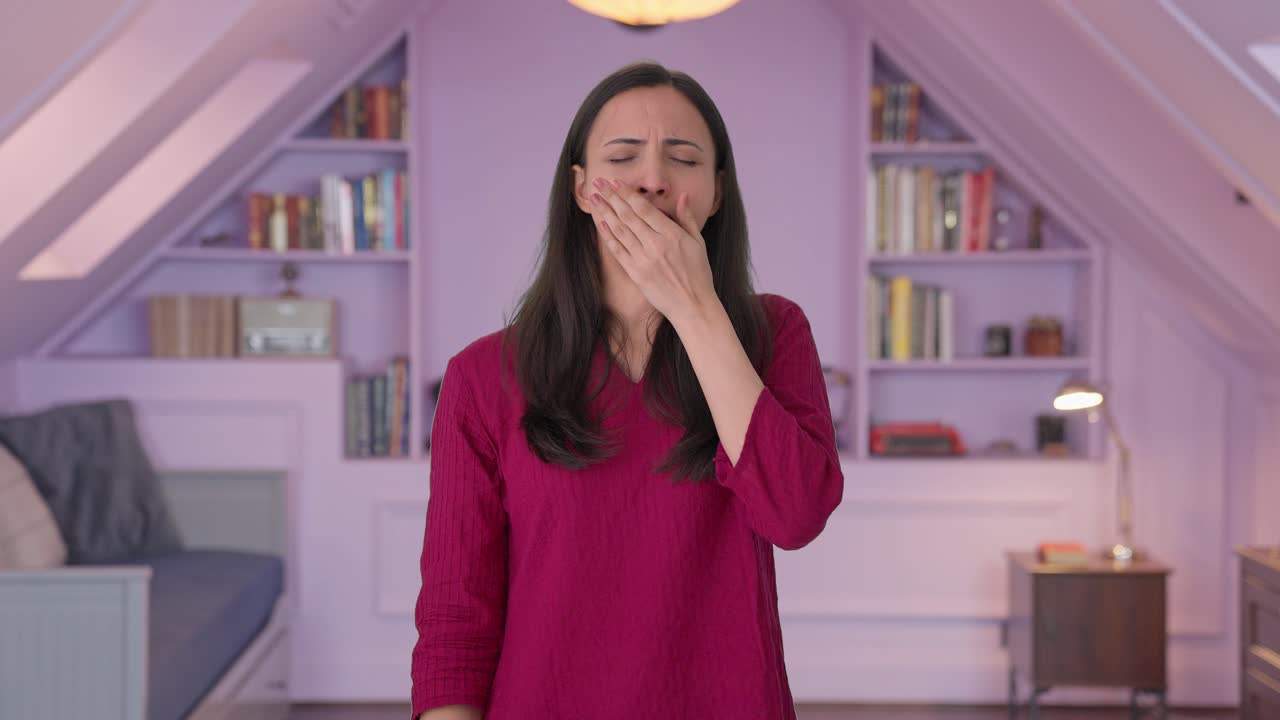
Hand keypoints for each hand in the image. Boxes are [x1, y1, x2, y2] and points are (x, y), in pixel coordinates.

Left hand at [588, 177, 716, 323]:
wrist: (692, 305)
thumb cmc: (699, 274)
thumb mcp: (698, 243)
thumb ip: (687, 218)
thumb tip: (683, 196)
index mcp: (671, 235)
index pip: (644, 208)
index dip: (627, 193)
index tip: (616, 182)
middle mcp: (654, 245)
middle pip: (628, 215)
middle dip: (611, 197)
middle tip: (599, 182)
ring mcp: (642, 259)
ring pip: (619, 230)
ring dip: (605, 212)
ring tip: (594, 198)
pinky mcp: (635, 273)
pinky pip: (618, 250)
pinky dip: (608, 235)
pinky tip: (600, 223)